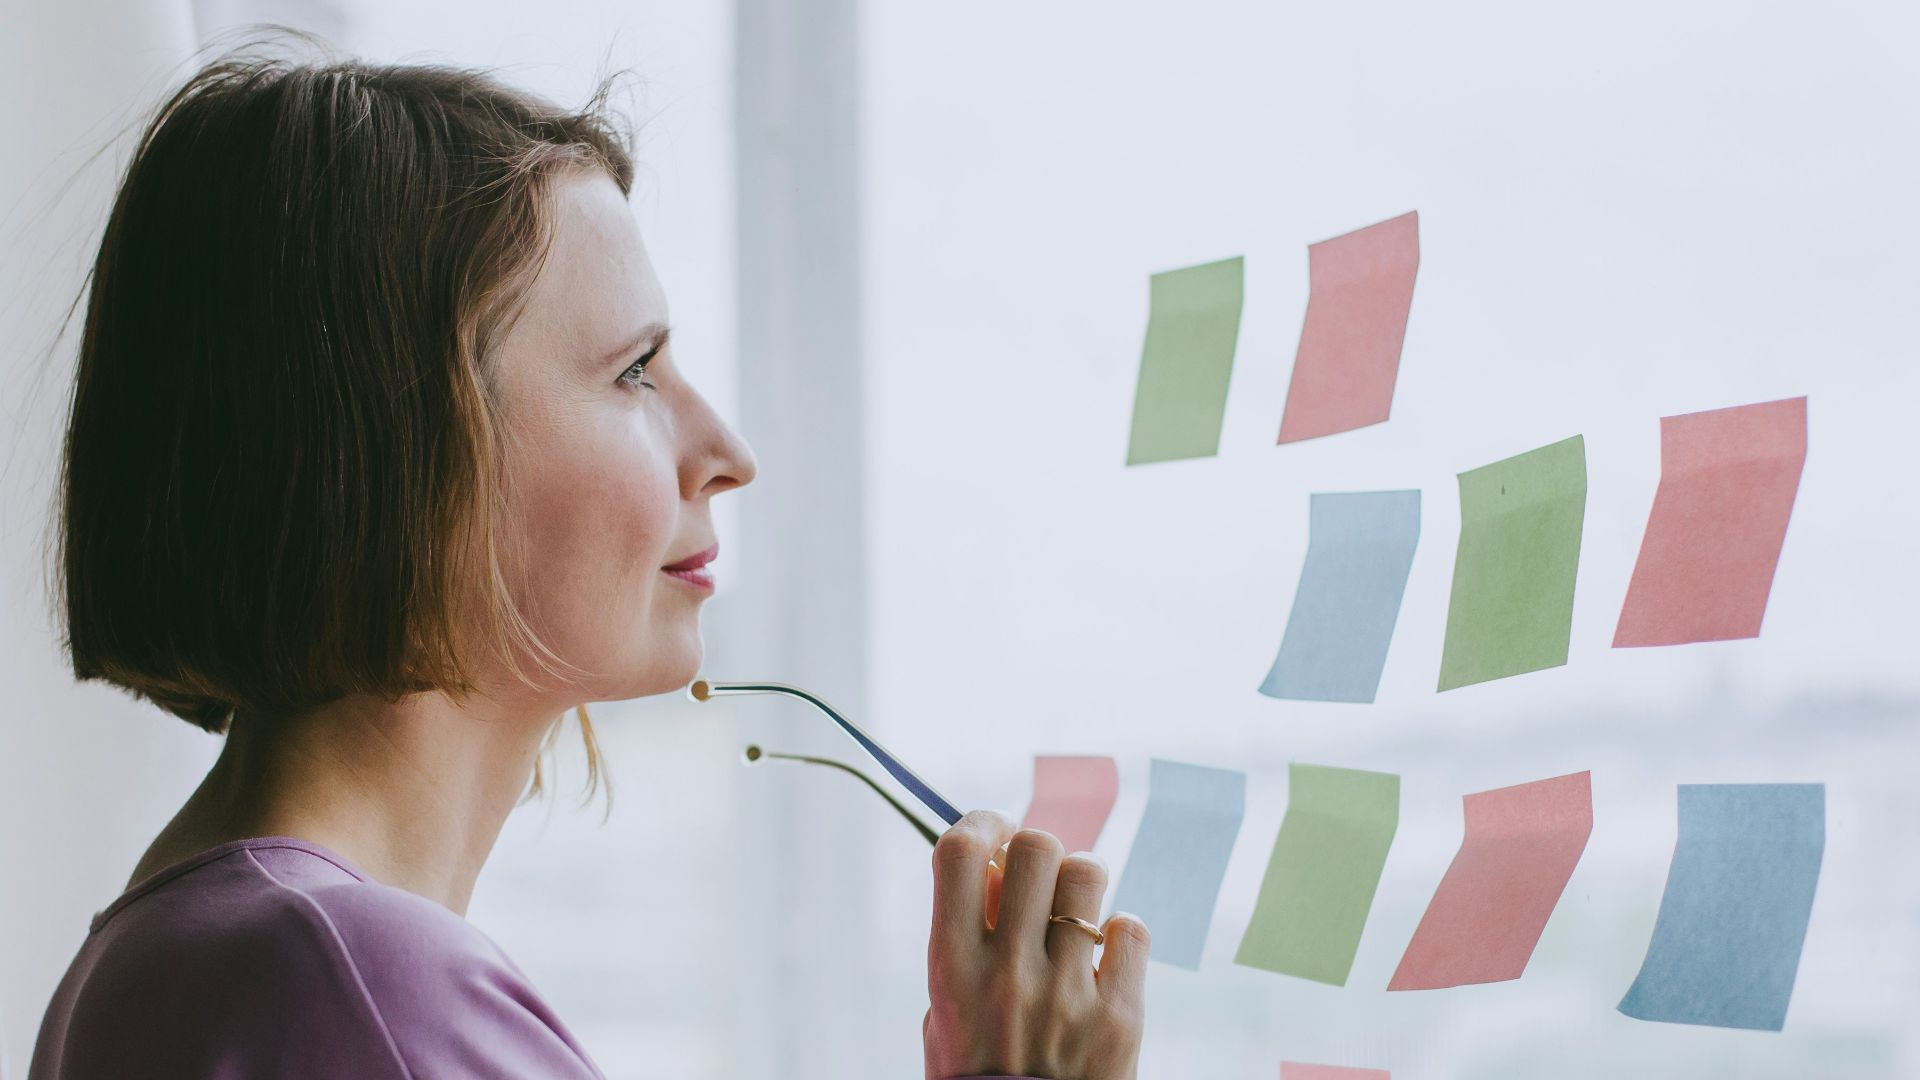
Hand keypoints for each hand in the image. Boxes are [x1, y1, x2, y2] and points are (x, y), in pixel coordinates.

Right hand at [923, 809, 1148, 1079]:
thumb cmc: (977, 1075)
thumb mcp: (946, 1009)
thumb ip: (968, 938)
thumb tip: (1003, 868)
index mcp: (951, 966)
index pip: (960, 851)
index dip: (981, 821)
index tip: (994, 830)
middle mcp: (1008, 971)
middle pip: (1035, 847)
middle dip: (1037, 849)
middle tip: (1037, 878)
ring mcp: (1066, 992)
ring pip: (1088, 875)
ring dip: (1081, 885)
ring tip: (1074, 916)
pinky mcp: (1119, 1016)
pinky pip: (1132, 930)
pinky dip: (1120, 935)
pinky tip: (1103, 961)